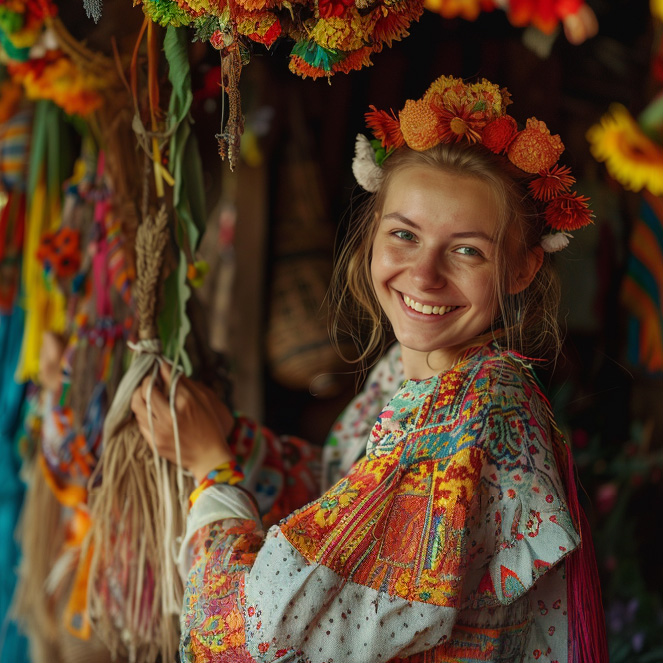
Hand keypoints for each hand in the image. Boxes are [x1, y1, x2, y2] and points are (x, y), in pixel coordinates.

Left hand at [130, 362, 234, 482]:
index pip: (165, 378)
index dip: (160, 369)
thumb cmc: (210, 426)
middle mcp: (170, 416)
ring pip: (137, 406)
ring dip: (140, 396)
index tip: (159, 366)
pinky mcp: (154, 442)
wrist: (208, 457)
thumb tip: (167, 368)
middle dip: (145, 382)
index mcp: (185, 403)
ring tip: (147, 395)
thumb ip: (184, 384)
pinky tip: (151, 411)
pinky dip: (142, 413)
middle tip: (150, 381)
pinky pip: (139, 422)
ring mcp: (159, 431)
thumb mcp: (204, 400)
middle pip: (145, 390)